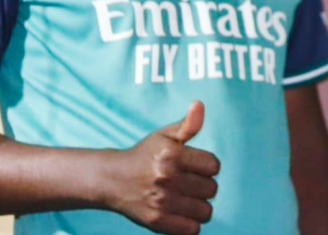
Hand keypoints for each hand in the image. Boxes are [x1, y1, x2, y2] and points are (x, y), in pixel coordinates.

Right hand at [105, 101, 219, 234]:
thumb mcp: (164, 136)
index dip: (207, 166)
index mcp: (171, 154)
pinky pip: (193, 230)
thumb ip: (188, 125)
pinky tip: (181, 212)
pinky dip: (191, 223)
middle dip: (203, 186)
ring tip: (186, 198)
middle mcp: (166, 177)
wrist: (112, 180)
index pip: (214, 166)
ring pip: (206, 211)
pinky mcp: (156, 222)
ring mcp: (161, 201)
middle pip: (212, 189)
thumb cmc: (145, 155)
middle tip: (188, 183)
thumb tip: (200, 105)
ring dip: (199, 206)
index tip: (195, 166)